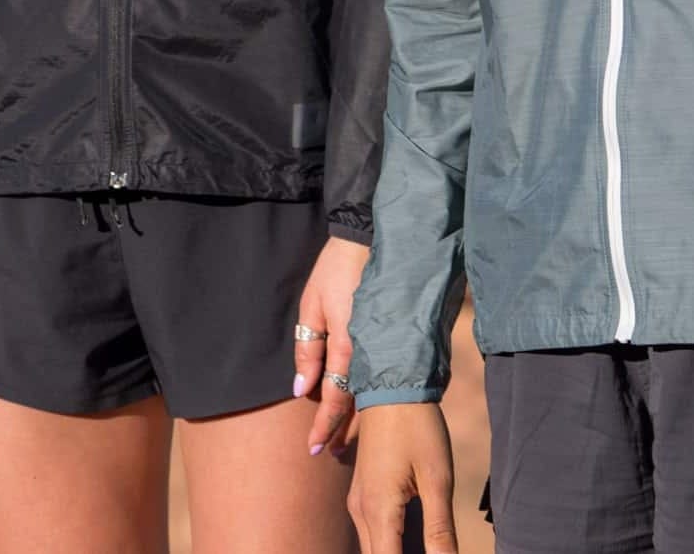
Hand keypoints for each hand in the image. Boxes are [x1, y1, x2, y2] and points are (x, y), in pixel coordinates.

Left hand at [294, 235, 370, 454]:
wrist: (370, 239)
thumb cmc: (335, 270)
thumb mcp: (311, 304)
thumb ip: (308, 348)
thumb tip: (302, 389)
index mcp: (347, 346)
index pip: (335, 399)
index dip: (324, 426)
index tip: (313, 449)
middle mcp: (370, 353)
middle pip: (357, 405)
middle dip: (343, 432)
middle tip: (329, 455)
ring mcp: (384, 346)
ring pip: (372, 394)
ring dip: (359, 420)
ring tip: (345, 441)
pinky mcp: (392, 337)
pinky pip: (381, 375)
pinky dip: (372, 395)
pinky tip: (367, 407)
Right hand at [350, 400, 456, 553]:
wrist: (393, 382)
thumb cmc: (418, 427)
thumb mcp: (437, 479)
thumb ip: (440, 531)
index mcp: (379, 512)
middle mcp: (360, 512)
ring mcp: (358, 501)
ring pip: (374, 549)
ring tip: (426, 550)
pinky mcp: (363, 492)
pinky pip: (373, 533)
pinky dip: (389, 545)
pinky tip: (412, 546)